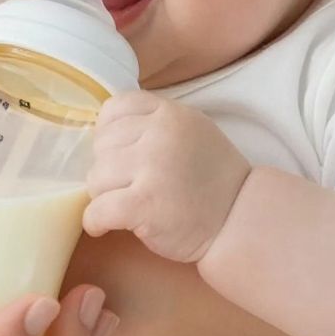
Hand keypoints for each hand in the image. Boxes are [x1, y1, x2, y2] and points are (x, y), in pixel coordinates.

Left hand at [83, 92, 250, 263]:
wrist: (240, 219)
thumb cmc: (213, 180)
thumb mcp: (192, 131)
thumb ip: (154, 124)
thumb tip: (103, 132)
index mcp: (169, 113)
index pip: (114, 109)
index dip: (109, 134)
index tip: (119, 155)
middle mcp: (159, 135)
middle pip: (101, 146)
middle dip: (108, 169)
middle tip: (129, 187)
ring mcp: (152, 168)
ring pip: (95, 178)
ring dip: (103, 197)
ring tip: (125, 207)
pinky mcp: (144, 204)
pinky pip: (97, 210)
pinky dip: (94, 222)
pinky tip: (103, 226)